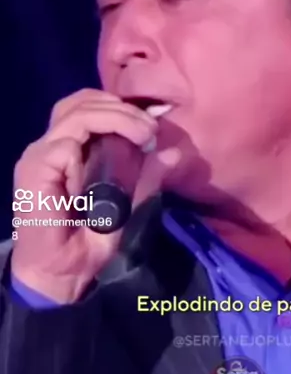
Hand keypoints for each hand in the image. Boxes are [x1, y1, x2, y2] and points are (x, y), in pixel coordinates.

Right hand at [11, 89, 157, 303]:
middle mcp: (53, 144)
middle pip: (81, 101)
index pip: (90, 106)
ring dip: (113, 118)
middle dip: (121, 108)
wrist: (64, 272)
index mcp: (71, 147)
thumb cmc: (91, 239)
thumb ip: (146, 177)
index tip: (151, 126)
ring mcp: (41, 154)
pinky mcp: (34, 167)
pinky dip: (90, 150)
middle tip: (149, 128)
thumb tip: (172, 152)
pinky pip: (65, 144)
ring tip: (140, 134)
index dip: (121, 108)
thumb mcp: (128, 203)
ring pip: (75, 113)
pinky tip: (108, 164)